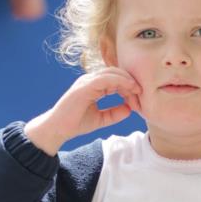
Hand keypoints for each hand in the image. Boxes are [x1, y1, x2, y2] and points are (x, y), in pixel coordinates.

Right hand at [24, 67, 142, 153]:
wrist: (58, 129)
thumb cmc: (75, 123)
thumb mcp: (100, 119)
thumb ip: (114, 113)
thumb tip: (129, 109)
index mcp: (93, 85)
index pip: (115, 78)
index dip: (129, 85)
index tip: (139, 96)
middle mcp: (90, 80)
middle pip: (116, 72)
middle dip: (131, 81)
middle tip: (142, 92)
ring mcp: (86, 81)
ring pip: (112, 73)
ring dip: (127, 80)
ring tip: (138, 90)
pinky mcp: (84, 87)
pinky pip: (105, 79)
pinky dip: (119, 82)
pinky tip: (129, 89)